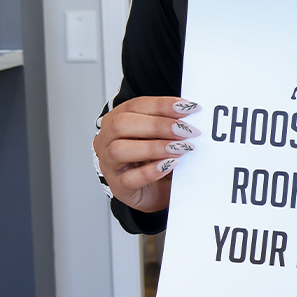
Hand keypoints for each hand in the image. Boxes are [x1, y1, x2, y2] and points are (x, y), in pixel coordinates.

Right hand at [93, 96, 201, 212]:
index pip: (135, 105)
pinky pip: (129, 179)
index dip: (162, 105)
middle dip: (158, 125)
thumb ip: (169, 124)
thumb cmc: (155, 158)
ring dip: (154, 147)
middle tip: (186, 130)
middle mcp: (107, 139)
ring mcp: (108, 164)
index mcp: (116, 119)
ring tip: (180, 148)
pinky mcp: (118, 187)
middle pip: (122, 124)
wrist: (155, 190)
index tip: (187, 107)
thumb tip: (190, 113)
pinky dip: (151, 171)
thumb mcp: (161, 136)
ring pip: (120, 150)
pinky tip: (169, 165)